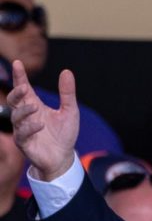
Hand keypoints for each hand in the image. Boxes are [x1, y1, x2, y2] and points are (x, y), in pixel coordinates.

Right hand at [8, 60, 78, 180]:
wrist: (63, 157)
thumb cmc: (64, 133)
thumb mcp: (69, 111)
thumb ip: (67, 93)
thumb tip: (66, 71)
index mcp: (34, 105)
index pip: (24, 88)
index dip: (20, 76)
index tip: (18, 63)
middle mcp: (26, 116)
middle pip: (13, 100)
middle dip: (16, 93)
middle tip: (24, 87)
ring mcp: (23, 129)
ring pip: (15, 117)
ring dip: (24, 110)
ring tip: (35, 106)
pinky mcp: (24, 143)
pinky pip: (22, 134)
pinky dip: (29, 128)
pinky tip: (40, 124)